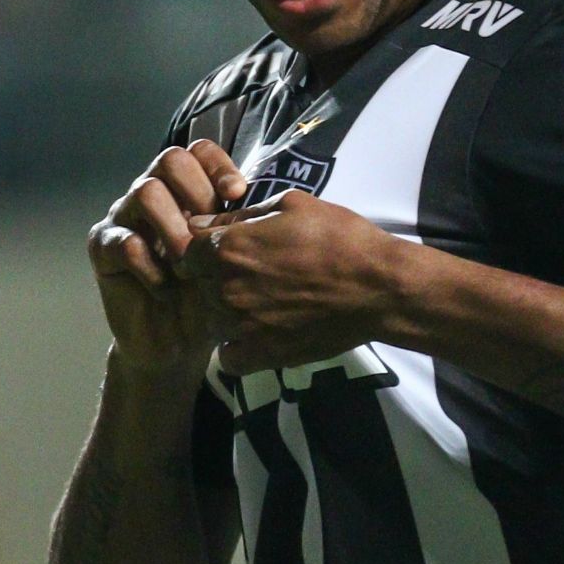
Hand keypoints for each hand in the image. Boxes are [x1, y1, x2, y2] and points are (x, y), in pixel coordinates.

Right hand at [86, 141, 246, 377]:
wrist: (172, 344)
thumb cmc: (206, 299)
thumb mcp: (229, 262)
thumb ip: (237, 230)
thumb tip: (265, 205)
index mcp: (182, 191)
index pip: (197, 151)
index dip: (218, 166)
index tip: (238, 194)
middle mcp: (151, 195)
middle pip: (170, 159)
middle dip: (197, 192)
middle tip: (211, 233)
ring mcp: (123, 218)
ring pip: (146, 191)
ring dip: (175, 228)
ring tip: (189, 266)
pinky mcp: (103, 248)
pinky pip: (126, 241)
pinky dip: (152, 268)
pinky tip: (167, 290)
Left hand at [182, 188, 406, 373]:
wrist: (377, 287)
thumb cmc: (339, 237)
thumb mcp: (291, 206)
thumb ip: (241, 215)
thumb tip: (205, 223)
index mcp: (228, 248)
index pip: (186, 251)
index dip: (204, 250)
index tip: (226, 250)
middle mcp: (226, 288)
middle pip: (197, 287)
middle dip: (214, 280)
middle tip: (251, 276)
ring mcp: (241, 325)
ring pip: (211, 321)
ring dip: (226, 314)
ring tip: (261, 304)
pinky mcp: (262, 355)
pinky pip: (228, 358)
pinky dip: (237, 349)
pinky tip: (259, 334)